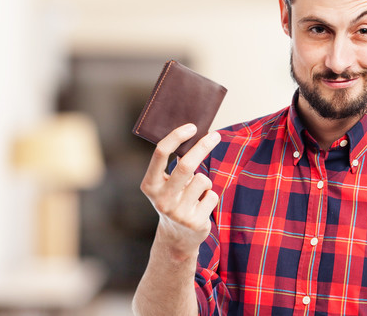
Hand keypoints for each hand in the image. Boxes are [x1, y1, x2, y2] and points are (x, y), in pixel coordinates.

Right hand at [140, 123, 220, 260]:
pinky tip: (201, 207)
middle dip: (203, 147)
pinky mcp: (195, 221)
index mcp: (150, 185)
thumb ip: (175, 165)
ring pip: (203, 180)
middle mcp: (161, 199)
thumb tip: (196, 135)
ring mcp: (178, 212)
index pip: (160, 154)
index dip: (176, 137)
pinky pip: (212, 196)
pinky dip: (210, 197)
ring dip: (205, 182)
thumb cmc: (174, 200)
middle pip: (186, 165)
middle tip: (216, 135)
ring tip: (197, 193)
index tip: (192, 127)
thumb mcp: (167, 185)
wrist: (176, 238)